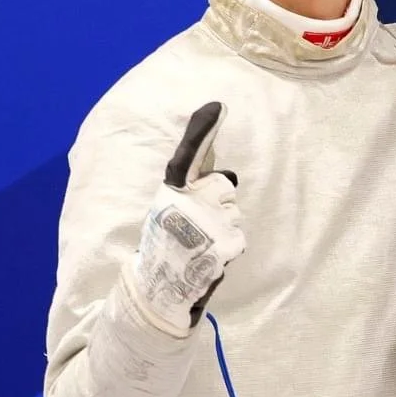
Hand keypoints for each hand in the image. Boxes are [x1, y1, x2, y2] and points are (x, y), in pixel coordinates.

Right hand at [124, 103, 245, 334]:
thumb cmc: (167, 246)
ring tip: (201, 245)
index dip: (201, 132)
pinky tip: (209, 259)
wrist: (158, 290)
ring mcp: (204, 225)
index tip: (217, 106)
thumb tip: (228, 172)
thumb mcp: (174, 211)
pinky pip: (237, 238)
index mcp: (169, 193)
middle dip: (220, 201)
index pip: (186, 157)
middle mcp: (184, 204)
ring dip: (225, 228)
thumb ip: (197, 190)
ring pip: (233, 212)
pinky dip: (228, 249)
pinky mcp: (221, 246)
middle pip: (225, 184)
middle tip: (199, 225)